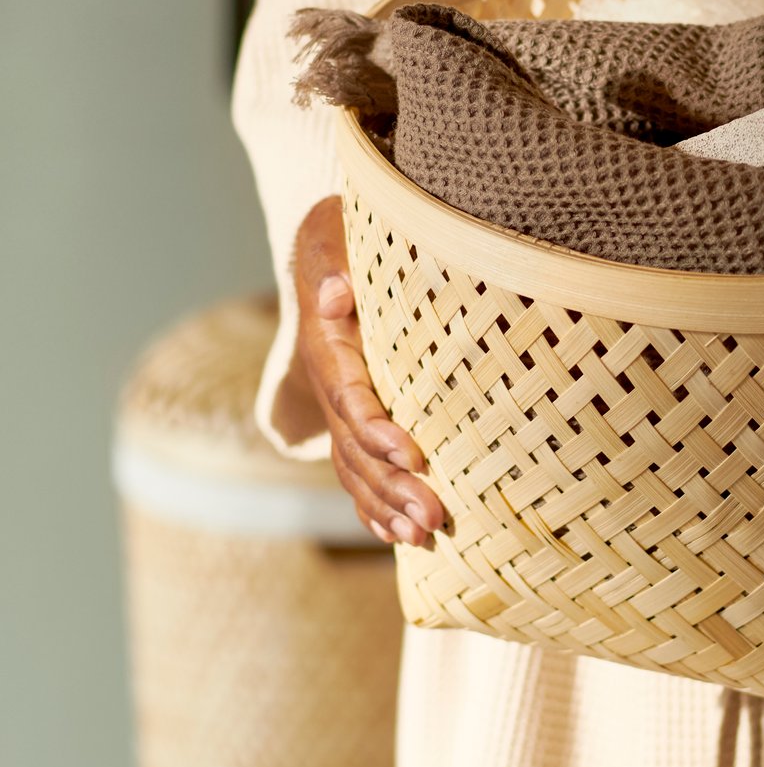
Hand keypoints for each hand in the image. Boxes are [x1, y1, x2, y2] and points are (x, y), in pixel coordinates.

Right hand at [293, 195, 444, 545]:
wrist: (329, 247)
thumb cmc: (345, 234)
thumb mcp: (336, 231)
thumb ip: (337, 259)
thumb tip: (339, 292)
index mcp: (328, 341)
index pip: (348, 393)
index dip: (375, 427)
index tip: (412, 454)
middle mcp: (329, 382)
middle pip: (354, 444)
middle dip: (392, 484)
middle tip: (432, 516)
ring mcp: (337, 407)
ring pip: (354, 466)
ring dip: (385, 505)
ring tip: (423, 535)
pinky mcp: (352, 421)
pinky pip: (355, 469)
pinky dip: (373, 505)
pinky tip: (399, 536)